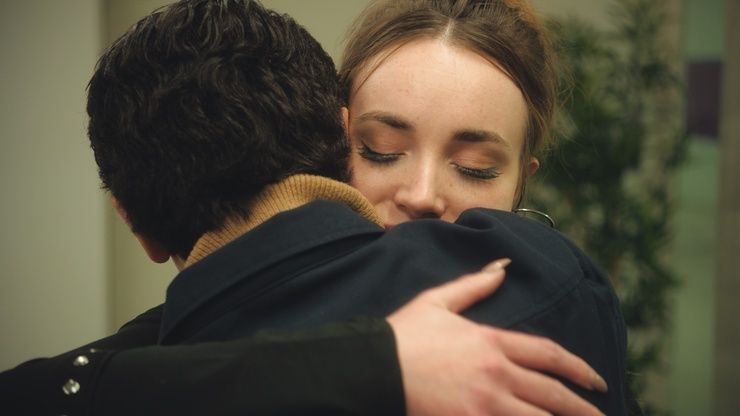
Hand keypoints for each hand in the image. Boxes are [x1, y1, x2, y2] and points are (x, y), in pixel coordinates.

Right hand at [387, 259, 606, 415]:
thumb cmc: (403, 335)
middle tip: (602, 415)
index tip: (596, 381)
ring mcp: (486, 404)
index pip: (548, 355)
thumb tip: (503, 266)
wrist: (373, 368)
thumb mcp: (437, 301)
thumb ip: (475, 285)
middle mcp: (496, 373)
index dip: (578, 369)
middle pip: (552, 393)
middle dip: (582, 407)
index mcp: (491, 341)